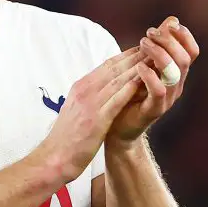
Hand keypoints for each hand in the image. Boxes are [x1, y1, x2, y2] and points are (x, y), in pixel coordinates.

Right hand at [36, 47, 146, 182]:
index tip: (142, 49)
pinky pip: (116, 100)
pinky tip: (142, 81)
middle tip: (154, 47)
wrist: (53, 158)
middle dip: (135, 57)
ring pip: (117, 80)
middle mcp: (84, 91)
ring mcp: (90, 104)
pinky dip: (129, 89)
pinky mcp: (96, 120)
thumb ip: (88, 97)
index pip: (107, 66)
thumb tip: (101, 88)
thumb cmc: (66, 138)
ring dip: (136, 68)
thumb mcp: (75, 109)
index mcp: (80, 87)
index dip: (126, 56)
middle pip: (114, 68)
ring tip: (153, 60)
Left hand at [108, 16, 199, 145]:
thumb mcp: (144, 64)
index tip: (169, 25)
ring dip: (158, 54)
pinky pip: (159, 90)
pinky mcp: (154, 109)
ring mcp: (167, 99)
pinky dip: (149, 75)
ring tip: (143, 44)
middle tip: (148, 34)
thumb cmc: (130, 92)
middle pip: (184, 58)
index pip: (192, 51)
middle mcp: (176, 85)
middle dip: (168, 41)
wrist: (117, 127)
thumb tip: (172, 19)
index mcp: (176, 73)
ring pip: (173, 73)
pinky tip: (138, 66)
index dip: (184, 36)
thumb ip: (157, 45)